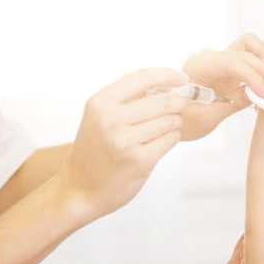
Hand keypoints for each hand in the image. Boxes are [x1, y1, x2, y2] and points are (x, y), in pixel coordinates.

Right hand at [56, 68, 188, 220]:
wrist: (80, 189)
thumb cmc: (95, 151)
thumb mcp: (99, 117)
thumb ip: (126, 98)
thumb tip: (163, 81)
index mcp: (101, 102)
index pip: (143, 77)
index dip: (168, 75)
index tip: (182, 78)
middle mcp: (110, 119)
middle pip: (163, 100)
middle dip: (177, 104)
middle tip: (177, 110)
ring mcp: (124, 140)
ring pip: (170, 120)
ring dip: (175, 123)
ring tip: (166, 128)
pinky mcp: (139, 160)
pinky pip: (170, 139)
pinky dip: (172, 138)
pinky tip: (162, 142)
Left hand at [181, 33, 263, 139]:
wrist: (174, 118)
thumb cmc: (184, 120)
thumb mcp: (205, 118)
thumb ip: (231, 104)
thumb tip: (258, 94)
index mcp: (198, 66)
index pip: (232, 63)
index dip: (253, 77)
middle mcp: (208, 56)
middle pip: (245, 54)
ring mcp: (219, 58)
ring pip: (250, 46)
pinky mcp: (228, 64)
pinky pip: (250, 54)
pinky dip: (261, 65)